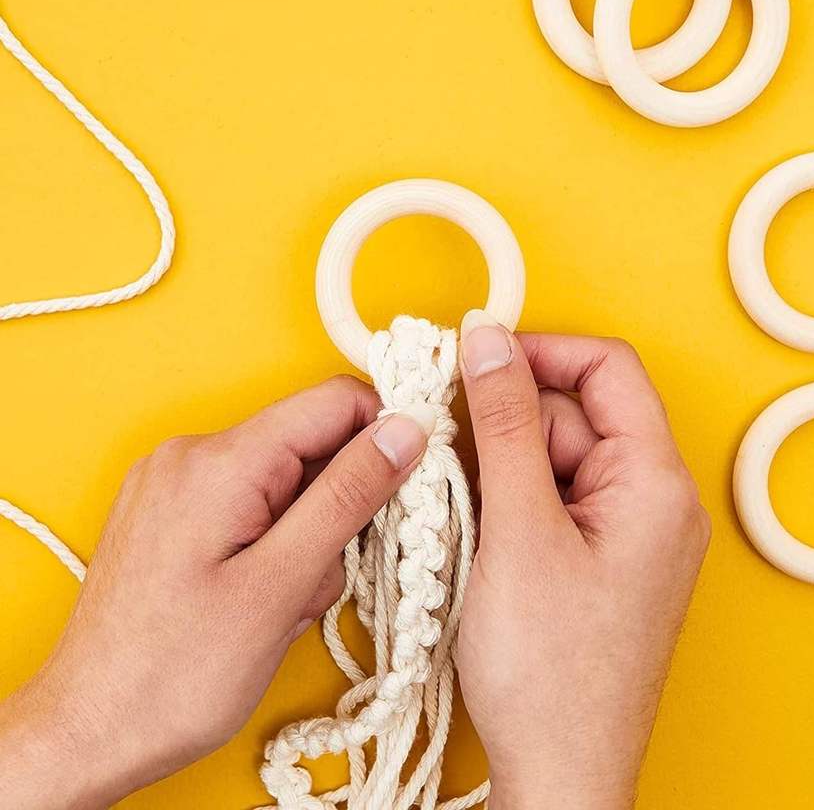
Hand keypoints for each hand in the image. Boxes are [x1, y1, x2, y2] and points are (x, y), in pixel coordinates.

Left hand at [0, 377, 434, 809]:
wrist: (85, 732)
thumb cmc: (175, 673)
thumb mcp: (281, 585)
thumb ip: (348, 496)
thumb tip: (406, 429)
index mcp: (222, 460)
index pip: (335, 401)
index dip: (385, 435)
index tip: (407, 488)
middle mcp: (194, 455)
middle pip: (312, 445)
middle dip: (338, 506)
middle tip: (323, 574)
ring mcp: (177, 482)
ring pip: (287, 481)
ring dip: (307, 536)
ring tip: (281, 601)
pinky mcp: (172, 511)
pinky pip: (253, 503)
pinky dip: (275, 543)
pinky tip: (259, 596)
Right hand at [456, 313, 710, 808]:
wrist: (561, 778)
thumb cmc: (552, 674)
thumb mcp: (519, 527)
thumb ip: (505, 422)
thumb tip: (489, 340)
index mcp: (655, 481)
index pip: (607, 368)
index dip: (540, 351)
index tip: (476, 358)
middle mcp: (651, 499)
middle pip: (574, 413)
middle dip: (507, 421)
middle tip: (447, 449)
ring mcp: (626, 532)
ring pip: (555, 457)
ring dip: (499, 466)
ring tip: (463, 514)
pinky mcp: (598, 559)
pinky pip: (552, 499)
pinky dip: (509, 501)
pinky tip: (478, 535)